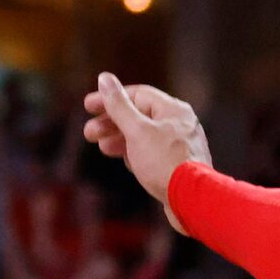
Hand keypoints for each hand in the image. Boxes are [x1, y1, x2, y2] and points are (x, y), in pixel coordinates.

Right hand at [82, 74, 211, 227]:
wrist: (191, 200)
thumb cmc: (165, 162)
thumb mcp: (136, 130)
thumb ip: (118, 105)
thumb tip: (104, 78)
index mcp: (173, 109)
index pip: (137, 95)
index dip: (110, 99)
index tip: (88, 106)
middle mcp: (180, 124)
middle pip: (140, 117)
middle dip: (112, 124)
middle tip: (89, 133)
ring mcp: (181, 146)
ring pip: (146, 137)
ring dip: (121, 140)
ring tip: (103, 147)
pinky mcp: (179, 166)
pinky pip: (154, 154)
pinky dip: (137, 155)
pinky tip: (127, 162)